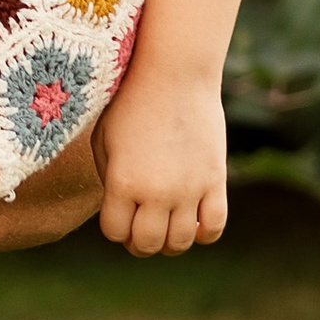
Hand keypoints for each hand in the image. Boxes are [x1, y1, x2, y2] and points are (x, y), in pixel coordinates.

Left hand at [95, 70, 228, 255]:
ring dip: (170, 241)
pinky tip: (194, 219)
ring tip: (166, 224)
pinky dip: (203, 233)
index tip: (118, 215)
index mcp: (122, 183)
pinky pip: (214, 227)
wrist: (174, 74)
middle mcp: (156, 192)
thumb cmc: (131, 102)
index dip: (114, 228)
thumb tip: (120, 211)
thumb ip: (109, 180)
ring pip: (180, 243)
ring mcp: (189, 189)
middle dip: (140, 242)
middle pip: (147, 244)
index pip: (115, 232)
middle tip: (141, 227)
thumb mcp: (104, 139)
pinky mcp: (215, 181)